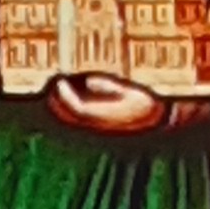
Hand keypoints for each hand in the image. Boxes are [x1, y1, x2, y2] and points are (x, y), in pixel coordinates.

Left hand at [48, 71, 163, 131]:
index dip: (66, 96)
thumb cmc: (144, 104)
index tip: (61, 82)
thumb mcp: (128, 91)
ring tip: (58, 91)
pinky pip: (81, 119)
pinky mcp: (101, 126)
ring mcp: (99, 127)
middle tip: (54, 85)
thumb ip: (107, 86)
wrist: (155, 121)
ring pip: (74, 119)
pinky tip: (71, 98)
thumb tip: (89, 81)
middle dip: (59, 101)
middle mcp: (99, 124)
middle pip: (71, 116)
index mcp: (105, 115)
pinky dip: (72, 109)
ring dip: (63, 106)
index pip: (77, 108)